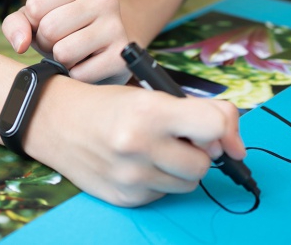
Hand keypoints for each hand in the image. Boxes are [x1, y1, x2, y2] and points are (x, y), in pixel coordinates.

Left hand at [2, 0, 130, 82]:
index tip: (48, 25)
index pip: (36, 5)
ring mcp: (115, 26)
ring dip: (61, 60)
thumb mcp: (37, 19)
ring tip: (73, 53)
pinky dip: (76, 75)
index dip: (34, 23)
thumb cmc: (66, 31)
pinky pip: (80, 74)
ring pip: (64, 52)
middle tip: (61, 42)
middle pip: (49, 28)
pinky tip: (87, 65)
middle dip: (47, 42)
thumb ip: (16, 24)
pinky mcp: (121, 55)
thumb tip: (20, 44)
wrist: (108, 49)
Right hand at [26, 81, 245, 206]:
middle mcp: (140, 145)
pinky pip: (163, 194)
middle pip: (204, 163)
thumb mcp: (152, 93)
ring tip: (156, 149)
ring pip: (188, 183)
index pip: (215, 125)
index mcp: (150, 110)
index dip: (225, 129)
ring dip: (181, 168)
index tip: (221, 134)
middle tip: (177, 137)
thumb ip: (199, 111)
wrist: (55, 120)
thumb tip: (235, 147)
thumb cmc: (109, 104)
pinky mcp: (124, 197)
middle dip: (199, 151)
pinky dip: (159, 180)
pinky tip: (137, 163)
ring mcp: (131, 176)